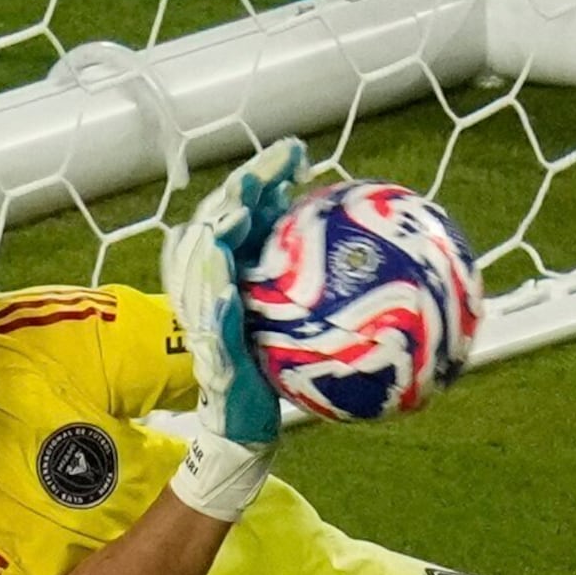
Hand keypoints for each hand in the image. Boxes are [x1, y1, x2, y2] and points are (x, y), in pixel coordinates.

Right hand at [161, 138, 304, 448]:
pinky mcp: (208, 357)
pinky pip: (208, 328)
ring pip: (199, 267)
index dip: (263, 178)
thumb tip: (377, 244)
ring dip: (217, 240)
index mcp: (230, 270)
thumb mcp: (300, 317)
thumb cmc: (278, 365)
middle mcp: (209, 286)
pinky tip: (230, 294)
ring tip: (238, 215)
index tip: (297, 152)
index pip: (240, 209)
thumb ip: (319, 279)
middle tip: (264, 173)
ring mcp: (202, 319)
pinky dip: (217, 309)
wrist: (246, 422)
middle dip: (236, 195)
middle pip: (213, 226)